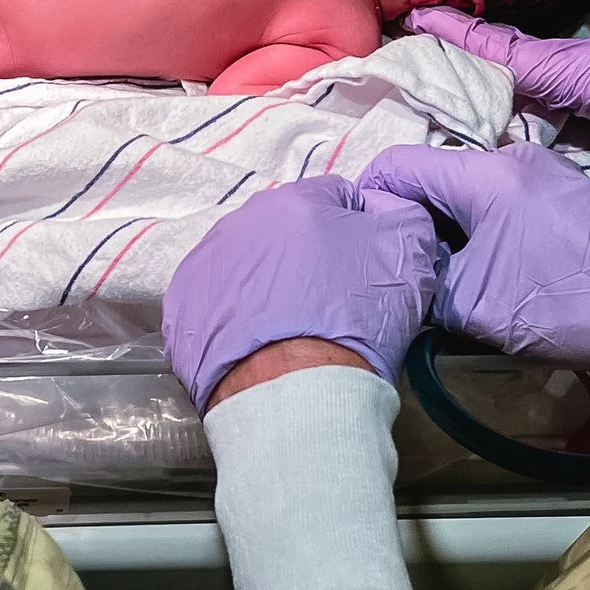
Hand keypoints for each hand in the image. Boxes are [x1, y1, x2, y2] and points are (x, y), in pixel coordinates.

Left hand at [163, 176, 438, 411]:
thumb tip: (385, 209)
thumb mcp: (406, 250)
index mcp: (295, 200)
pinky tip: (260, 344)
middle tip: (333, 303)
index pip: (338, 198)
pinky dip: (237, 318)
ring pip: (251, 265)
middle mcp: (241, 222)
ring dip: (271, 287)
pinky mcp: (183, 309)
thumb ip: (400, 213)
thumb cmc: (352, 319)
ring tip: (294, 329)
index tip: (367, 270)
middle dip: (312, 258)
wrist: (294, 391)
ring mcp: (206, 265)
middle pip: (289, 231)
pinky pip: (218, 303)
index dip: (360, 233)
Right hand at [361, 143, 589, 371]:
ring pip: (478, 187)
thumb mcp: (475, 306)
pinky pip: (513, 197)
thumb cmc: (563, 305)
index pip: (402, 164)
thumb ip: (426, 280)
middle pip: (441, 174)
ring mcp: (550, 170)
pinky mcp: (573, 192)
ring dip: (456, 222)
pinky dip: (491, 222)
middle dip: (416, 214)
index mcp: (486, 174)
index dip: (373, 197)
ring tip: (448, 266)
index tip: (365, 233)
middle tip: (405, 258)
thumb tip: (406, 270)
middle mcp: (516, 157)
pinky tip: (496, 261)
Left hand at [406, 0, 589, 129]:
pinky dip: (560, 42)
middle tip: (442, 3)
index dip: (463, 33)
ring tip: (485, 4)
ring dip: (520, 44)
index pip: (510, 63)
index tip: (419, 8)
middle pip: (526, 78)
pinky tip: (555, 11)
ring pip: (559, 75)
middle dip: (483, 43)